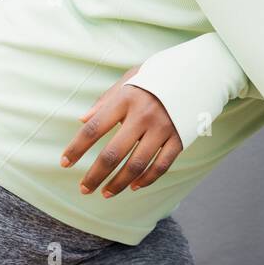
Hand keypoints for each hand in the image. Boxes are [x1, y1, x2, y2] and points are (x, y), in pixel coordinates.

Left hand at [58, 65, 183, 198]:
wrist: (198, 72)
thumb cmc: (157, 76)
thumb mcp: (129, 79)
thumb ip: (105, 100)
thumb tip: (82, 120)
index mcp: (126, 98)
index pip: (94, 128)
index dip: (77, 148)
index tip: (65, 162)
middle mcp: (144, 115)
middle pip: (113, 153)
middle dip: (95, 175)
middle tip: (84, 189)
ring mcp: (163, 128)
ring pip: (137, 165)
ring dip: (119, 183)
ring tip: (105, 193)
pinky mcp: (180, 138)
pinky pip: (161, 166)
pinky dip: (146, 180)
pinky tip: (134, 186)